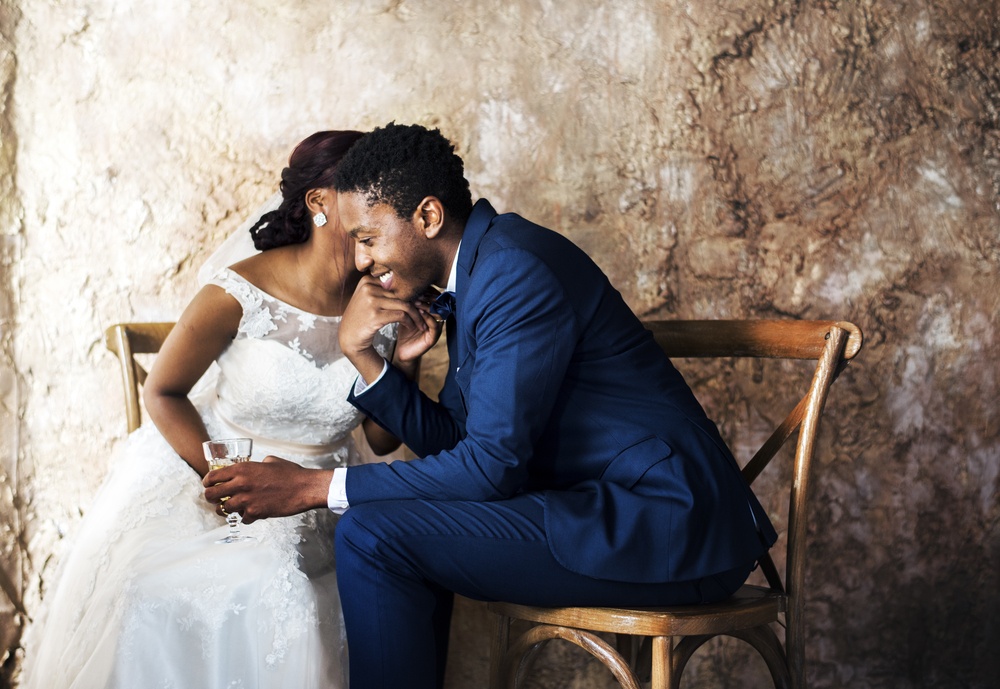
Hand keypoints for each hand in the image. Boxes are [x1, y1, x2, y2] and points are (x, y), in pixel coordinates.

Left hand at [202, 456, 332, 523]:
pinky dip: (246, 517)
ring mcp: (246, 500)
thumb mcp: (270, 461)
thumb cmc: (290, 473)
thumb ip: (255, 465)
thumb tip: (252, 467)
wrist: (304, 487)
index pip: (212, 477)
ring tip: (234, 508)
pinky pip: (242, 519)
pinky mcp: (255, 513)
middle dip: (211, 499)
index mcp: (242, 469)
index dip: (207, 483)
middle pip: (210, 495)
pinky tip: (253, 512)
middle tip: (216, 500)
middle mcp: (240, 484)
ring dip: (227, 510)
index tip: (208, 486)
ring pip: (223, 510)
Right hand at [340, 275, 428, 381]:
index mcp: (367, 280)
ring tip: (421, 322)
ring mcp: (371, 301)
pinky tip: (412, 327)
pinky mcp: (375, 315)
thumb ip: (383, 289)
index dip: (411, 293)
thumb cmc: (361, 318)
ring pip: (404, 304)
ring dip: (416, 315)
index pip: (396, 283)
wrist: (348, 337)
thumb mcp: (368, 298)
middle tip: (426, 312)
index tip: (421, 301)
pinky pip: (401, 315)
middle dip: (417, 304)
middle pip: (402, 293)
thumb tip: (410, 284)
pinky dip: (410, 321)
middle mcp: (368, 287)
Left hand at [395, 289, 442, 361]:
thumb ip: (408, 301)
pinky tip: (420, 312)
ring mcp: (436, 329)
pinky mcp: (433, 338)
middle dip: (428, 297)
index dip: (428, 291)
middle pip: (437, 304)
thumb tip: (402, 284)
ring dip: (427, 306)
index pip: (434, 297)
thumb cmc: (404, 330)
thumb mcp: (406, 313)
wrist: (402, 350)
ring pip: (437, 314)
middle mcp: (436, 319)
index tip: (417, 285)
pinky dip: (428, 318)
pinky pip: (435, 325)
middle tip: (417, 292)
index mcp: (432, 312)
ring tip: (416, 302)